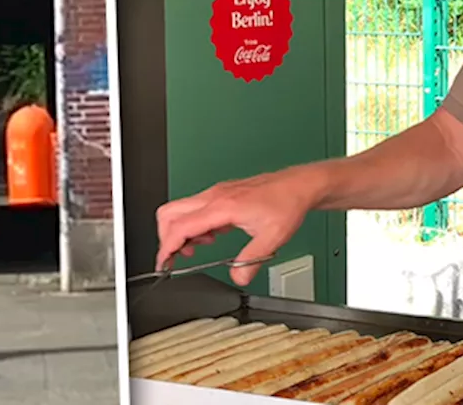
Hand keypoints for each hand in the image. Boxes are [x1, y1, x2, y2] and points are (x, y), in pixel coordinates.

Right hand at [154, 166, 321, 285]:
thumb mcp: (272, 239)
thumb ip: (251, 261)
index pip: (180, 226)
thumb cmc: (287, 203)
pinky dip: (194, 225)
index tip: (164, 262)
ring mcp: (216, 193)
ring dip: (181, 232)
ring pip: (180, 209)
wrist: (299, 185)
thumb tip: (238, 277)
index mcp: (222, 206)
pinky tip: (211, 236)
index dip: (167, 247)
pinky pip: (194, 208)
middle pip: (170, 213)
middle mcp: (214, 196)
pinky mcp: (220, 194)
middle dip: (166, 238)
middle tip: (174, 257)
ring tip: (197, 248)